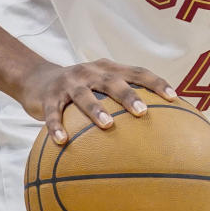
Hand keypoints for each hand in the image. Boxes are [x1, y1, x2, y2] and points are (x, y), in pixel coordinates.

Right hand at [20, 58, 177, 143]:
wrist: (35, 79)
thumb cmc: (79, 89)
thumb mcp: (99, 85)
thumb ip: (122, 98)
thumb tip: (159, 126)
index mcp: (107, 69)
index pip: (136, 72)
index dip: (155, 82)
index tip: (173, 97)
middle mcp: (89, 72)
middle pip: (112, 81)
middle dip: (129, 95)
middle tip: (143, 112)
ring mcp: (68, 83)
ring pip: (83, 95)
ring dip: (96, 109)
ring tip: (108, 125)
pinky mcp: (48, 97)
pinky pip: (53, 113)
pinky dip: (57, 127)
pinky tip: (62, 142)